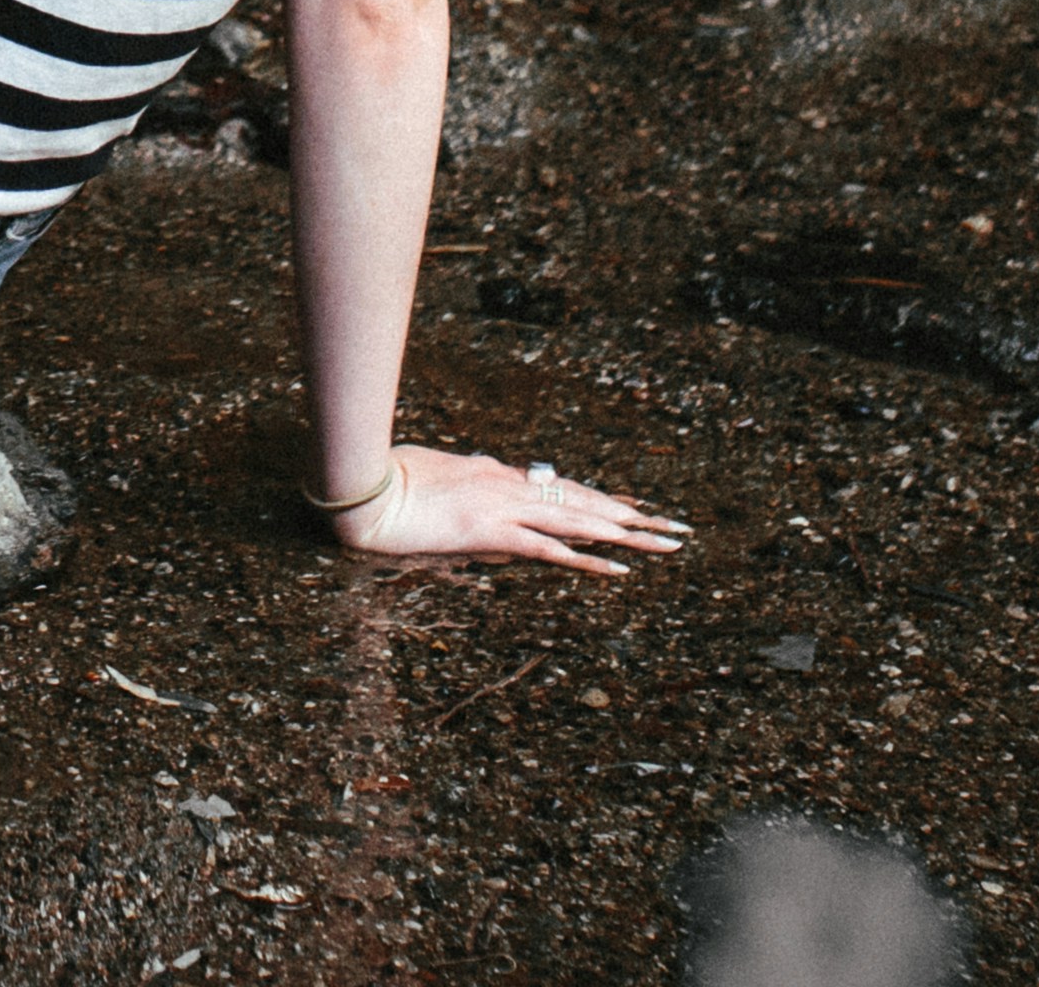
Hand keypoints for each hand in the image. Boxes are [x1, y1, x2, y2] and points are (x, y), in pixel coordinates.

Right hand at [329, 446, 688, 573]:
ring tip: (665, 543)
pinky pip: (549, 548)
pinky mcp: (490, 532)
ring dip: (626, 533)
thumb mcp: (434, 474)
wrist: (364, 490)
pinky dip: (586, 558)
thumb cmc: (386, 480)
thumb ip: (462, 475)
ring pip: (578, 520)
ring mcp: (502, 508)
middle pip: (582, 500)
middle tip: (673, 526)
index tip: (633, 508)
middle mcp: (507, 486)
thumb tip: (481, 471)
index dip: (599, 499)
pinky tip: (618, 568)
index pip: (558, 488)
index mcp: (494, 474)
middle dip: (631, 515)